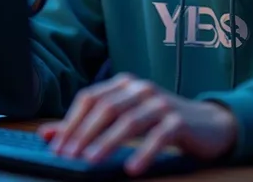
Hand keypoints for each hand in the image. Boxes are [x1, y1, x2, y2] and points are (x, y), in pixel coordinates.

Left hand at [38, 73, 236, 175]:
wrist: (206, 124)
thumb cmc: (158, 121)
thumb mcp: (122, 118)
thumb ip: (86, 125)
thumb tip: (46, 134)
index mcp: (124, 84)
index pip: (90, 98)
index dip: (71, 122)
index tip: (57, 147)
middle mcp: (141, 88)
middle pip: (107, 107)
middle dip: (84, 133)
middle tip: (68, 156)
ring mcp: (161, 103)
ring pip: (130, 120)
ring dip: (107, 141)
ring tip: (90, 162)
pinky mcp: (179, 121)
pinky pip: (159, 135)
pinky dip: (144, 152)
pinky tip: (132, 169)